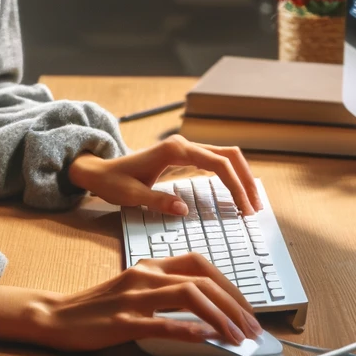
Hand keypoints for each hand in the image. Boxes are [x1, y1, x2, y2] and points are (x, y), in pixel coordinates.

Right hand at [0, 254, 262, 350]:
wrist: (55, 315)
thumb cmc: (98, 306)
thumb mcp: (135, 289)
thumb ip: (166, 291)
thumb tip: (207, 310)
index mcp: (150, 265)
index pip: (201, 264)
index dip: (230, 285)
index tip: (247, 308)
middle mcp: (145, 275)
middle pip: (203, 280)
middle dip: (235, 305)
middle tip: (253, 329)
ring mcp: (134, 297)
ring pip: (189, 296)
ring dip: (220, 317)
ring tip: (238, 337)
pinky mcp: (122, 320)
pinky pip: (161, 322)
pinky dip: (187, 328)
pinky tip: (206, 337)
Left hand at [69, 135, 262, 216]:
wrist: (100, 170)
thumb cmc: (113, 182)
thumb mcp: (132, 196)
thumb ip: (157, 201)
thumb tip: (184, 210)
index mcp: (174, 151)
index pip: (217, 164)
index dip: (235, 185)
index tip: (245, 208)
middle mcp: (183, 145)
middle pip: (228, 155)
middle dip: (246, 180)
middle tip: (256, 207)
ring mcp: (185, 148)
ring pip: (225, 156)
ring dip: (241, 177)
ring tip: (251, 202)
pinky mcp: (184, 155)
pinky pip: (215, 161)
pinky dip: (230, 175)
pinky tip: (236, 192)